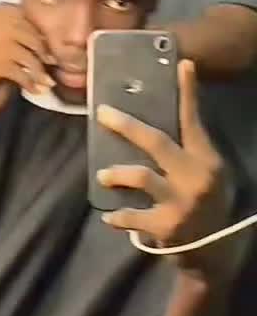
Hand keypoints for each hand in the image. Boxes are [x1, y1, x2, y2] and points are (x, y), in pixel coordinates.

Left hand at [96, 61, 227, 276]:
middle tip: (102, 113)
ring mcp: (181, 202)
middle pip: (157, 142)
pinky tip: (108, 217)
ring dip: (117, 174)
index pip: (193, 120)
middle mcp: (196, 176)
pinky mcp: (166, 226)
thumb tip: (151, 120)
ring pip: (141, 177)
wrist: (212, 252)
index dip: (187, 92)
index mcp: (206, 159)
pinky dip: (118, 216)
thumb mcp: (204, 173)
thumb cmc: (202, 203)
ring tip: (103, 175)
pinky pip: (133, 216)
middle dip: (126, 125)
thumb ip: (185, 150)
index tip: (182, 63)